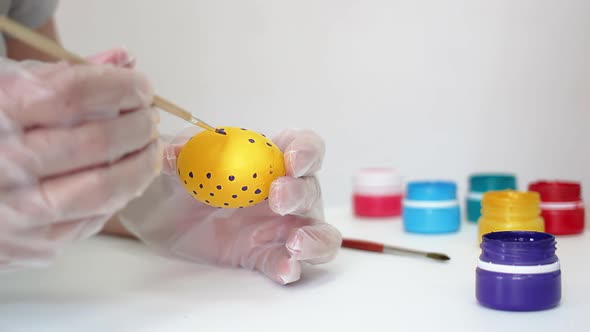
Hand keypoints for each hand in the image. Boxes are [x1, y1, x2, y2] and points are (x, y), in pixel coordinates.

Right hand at [0, 49, 160, 269]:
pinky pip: (94, 218)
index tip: (141, 86)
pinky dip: (120, 194)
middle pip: (97, 141)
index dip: (120, 86)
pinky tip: (125, 176)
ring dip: (142, 165)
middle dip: (139, 125)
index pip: (74, 93)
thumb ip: (63, 74)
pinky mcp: (34, 244)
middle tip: (149, 118)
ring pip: (104, 189)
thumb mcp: (8, 91)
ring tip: (150, 147)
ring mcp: (17, 211)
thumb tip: (125, 61)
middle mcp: (4, 163)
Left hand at [119, 128, 341, 283]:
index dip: (307, 151)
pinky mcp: (264, 255)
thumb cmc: (181, 175)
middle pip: (310, 189)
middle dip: (299, 193)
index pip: (303, 146)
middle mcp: (284, 190)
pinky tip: (284, 269)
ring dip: (315, 237)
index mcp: (270, 158)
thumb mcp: (179, 157)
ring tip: (297, 244)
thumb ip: (182, 150)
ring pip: (318, 232)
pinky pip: (288, 262)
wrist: (161, 213)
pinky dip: (290, 266)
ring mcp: (279, 226)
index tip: (293, 160)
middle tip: (276, 200)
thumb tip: (176, 153)